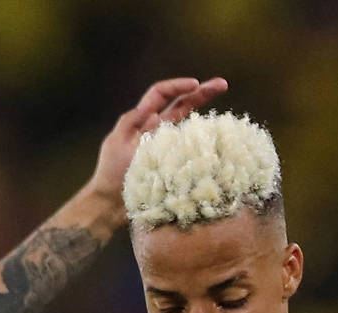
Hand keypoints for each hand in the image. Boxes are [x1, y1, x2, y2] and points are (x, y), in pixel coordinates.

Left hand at [86, 77, 230, 210]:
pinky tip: (217, 142)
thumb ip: (131, 122)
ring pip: (190, 128)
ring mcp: (168, 148)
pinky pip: (192, 151)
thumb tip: (153, 110)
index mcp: (143, 120)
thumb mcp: (116, 142)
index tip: (196, 84)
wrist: (112, 203)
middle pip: (182, 105)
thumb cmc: (111, 173)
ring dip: (207, 119)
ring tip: (226, 116)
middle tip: (223, 84)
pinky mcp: (174, 166)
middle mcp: (158, 130)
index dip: (178, 86)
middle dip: (202, 93)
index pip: (161, 94)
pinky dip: (204, 144)